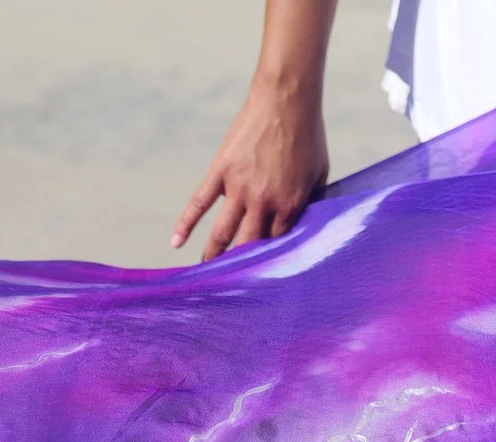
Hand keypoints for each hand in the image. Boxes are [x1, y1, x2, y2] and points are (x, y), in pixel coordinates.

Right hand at [173, 78, 329, 260]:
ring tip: (205, 273)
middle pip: (247, 246)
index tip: (261, 278)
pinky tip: (176, 243)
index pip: (277, 244)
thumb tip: (307, 221)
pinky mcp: (221, 172)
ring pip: (222, 233)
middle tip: (230, 289)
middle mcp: (263, 201)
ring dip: (212, 256)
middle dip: (239, 270)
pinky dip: (185, 225)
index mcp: (290, 204)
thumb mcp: (319, 172)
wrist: (286, 98)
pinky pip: (199, 203)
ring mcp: (239, 188)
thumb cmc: (307, 133)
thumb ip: (311, 200)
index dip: (268, 263)